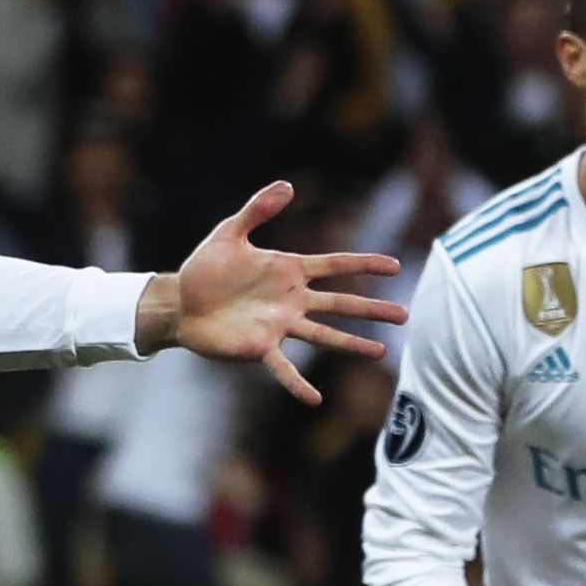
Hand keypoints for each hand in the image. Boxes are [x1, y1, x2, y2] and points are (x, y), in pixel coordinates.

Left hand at [145, 181, 406, 403]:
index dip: (364, 264)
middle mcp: (292, 300)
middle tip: (404, 315)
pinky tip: (316, 399)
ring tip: (381, 352)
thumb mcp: (230, 231)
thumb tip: (287, 185)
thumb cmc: (205, 267)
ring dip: (352, 344)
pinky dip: (298, 384)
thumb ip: (257, 209)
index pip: (335, 265)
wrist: (180, 301)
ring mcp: (279, 326)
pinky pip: (284, 368)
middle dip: (372, 309)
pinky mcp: (260, 348)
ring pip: (324, 335)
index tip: (395, 267)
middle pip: (341, 304)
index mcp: (288, 270)